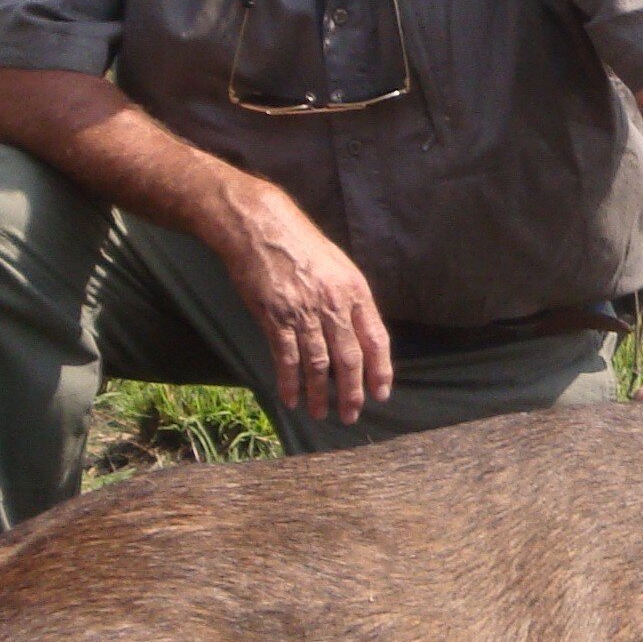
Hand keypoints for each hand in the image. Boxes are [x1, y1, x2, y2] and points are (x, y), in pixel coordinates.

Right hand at [209, 181, 392, 422]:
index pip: (377, 339)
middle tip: (351, 414)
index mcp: (355, 291)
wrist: (261, 227)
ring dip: (319, 394)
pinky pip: (287, 358)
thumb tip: (360, 334)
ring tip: (320, 412)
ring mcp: (304, 312)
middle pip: (350, 359)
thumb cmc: (301, 245)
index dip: (380, 370)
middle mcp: (334, 304)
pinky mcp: (276, 317)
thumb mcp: (338, 267)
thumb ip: (350, 300)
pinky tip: (291, 398)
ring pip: (318, 365)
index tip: (381, 393)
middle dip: (352, 393)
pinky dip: (290, 383)